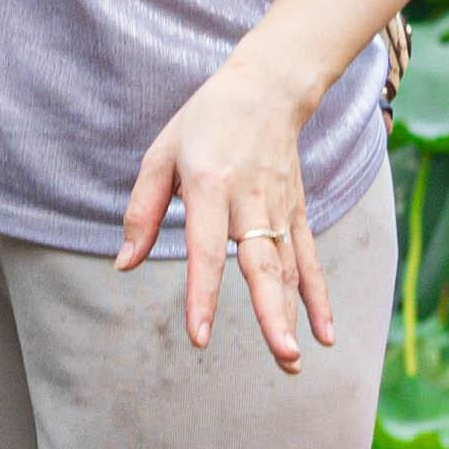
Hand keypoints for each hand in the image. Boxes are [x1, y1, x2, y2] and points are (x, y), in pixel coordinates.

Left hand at [115, 54, 331, 365]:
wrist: (268, 87)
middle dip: (271, 315)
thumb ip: (142, 211)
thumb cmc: (205, 121)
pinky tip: (324, 334)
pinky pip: (309, 259)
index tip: (200, 336)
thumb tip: (123, 264)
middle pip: (262, 266)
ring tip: (292, 360)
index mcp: (210, 186)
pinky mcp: (297, 212)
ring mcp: (280, 208)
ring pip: (289, 269)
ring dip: (293, 317)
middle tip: (281, 357)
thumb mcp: (161, 155)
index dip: (203, 295)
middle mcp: (250, 201)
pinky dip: (318, 297)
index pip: (206, 251)